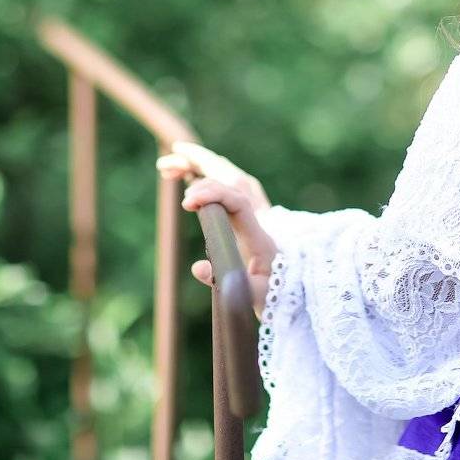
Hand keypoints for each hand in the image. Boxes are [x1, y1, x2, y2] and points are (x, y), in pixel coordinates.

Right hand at [156, 142, 277, 318]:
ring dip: (199, 166)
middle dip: (200, 164)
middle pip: (231, 177)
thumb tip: (198, 267)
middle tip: (167, 163)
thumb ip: (231, 284)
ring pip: (227, 176)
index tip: (187, 202)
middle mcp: (259, 215)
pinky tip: (184, 176)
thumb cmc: (272, 292)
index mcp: (260, 234)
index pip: (238, 201)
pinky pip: (226, 183)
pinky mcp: (246, 211)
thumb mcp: (255, 295)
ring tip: (166, 166)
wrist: (293, 286)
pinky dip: (205, 175)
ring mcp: (254, 209)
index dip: (213, 195)